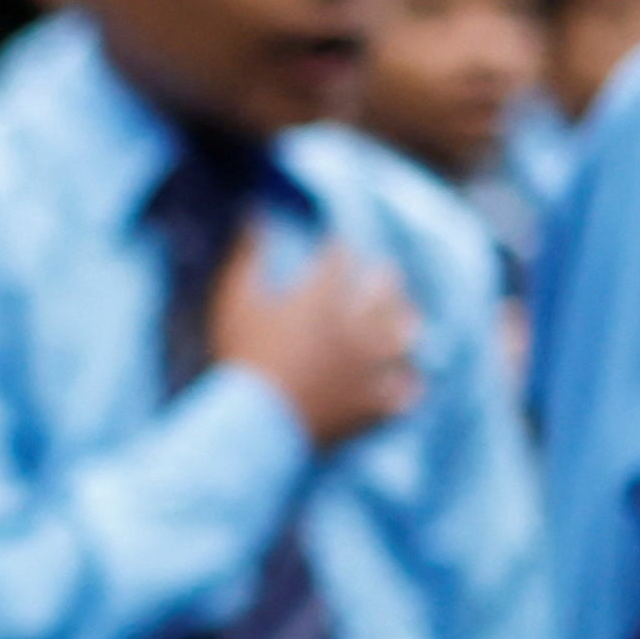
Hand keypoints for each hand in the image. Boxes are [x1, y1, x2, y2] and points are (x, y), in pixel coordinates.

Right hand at [208, 229, 421, 452]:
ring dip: (403, 326)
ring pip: (405, 336)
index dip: (339, 250)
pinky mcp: (373, 405)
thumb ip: (247, 254)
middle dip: (384, 278)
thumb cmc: (239, 360)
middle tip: (381, 278)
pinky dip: (406, 387)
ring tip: (402, 324)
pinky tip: (405, 385)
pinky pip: (405, 394)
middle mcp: (356, 325)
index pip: (341, 255)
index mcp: (322, 297)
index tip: (336, 249)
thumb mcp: (234, 302)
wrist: (255, 426)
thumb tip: (255, 212)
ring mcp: (370, 367)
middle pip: (387, 288)